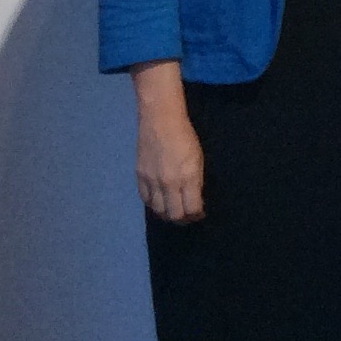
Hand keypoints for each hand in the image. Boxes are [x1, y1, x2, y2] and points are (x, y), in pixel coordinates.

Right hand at [136, 104, 205, 222]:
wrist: (160, 121)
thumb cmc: (185, 137)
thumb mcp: (198, 159)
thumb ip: (196, 181)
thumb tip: (195, 199)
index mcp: (188, 177)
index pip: (191, 208)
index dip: (197, 215)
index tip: (200, 213)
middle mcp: (169, 183)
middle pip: (174, 214)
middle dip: (183, 219)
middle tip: (188, 216)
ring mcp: (152, 181)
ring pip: (158, 210)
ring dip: (167, 214)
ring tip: (174, 212)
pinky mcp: (140, 177)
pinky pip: (146, 200)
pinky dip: (154, 206)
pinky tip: (160, 203)